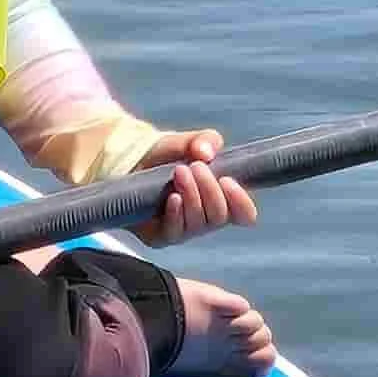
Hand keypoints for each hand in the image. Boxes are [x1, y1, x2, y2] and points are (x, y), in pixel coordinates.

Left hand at [132, 129, 257, 247]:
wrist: (133, 162)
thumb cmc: (168, 155)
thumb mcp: (190, 142)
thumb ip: (205, 140)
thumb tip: (206, 152)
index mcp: (220, 201)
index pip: (244, 214)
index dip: (241, 202)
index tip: (227, 180)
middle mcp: (205, 219)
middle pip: (219, 216)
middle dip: (210, 190)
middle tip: (195, 167)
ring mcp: (183, 230)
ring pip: (198, 224)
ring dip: (192, 196)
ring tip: (179, 171)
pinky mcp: (160, 236)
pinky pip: (174, 233)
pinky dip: (177, 213)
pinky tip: (173, 197)